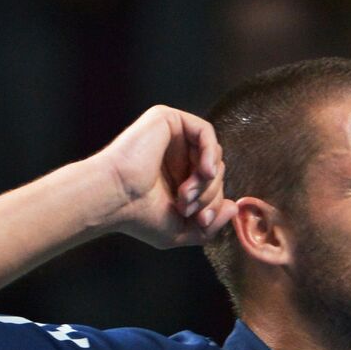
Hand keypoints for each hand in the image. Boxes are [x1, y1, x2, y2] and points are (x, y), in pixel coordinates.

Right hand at [99, 105, 237, 248]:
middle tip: (188, 208)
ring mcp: (171, 136)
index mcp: (177, 177)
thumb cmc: (139, 217)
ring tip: (186, 195)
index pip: (213, 186)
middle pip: (216, 170)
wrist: (115, 199)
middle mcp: (175, 155)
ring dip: (207, 180)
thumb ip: (211, 224)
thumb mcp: (182, 230)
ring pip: (214, 154)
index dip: (214, 205)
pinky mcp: (167, 119)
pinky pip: (206, 131)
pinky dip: (211, 153)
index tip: (200, 221)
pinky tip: (205, 172)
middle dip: (209, 194)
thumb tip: (235, 207)